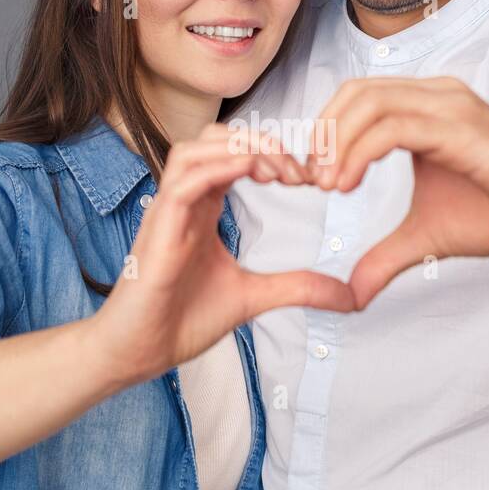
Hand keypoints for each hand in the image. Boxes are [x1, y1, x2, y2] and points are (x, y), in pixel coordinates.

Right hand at [95, 123, 355, 385]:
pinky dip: (218, 168)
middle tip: (297, 170)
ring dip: (240, 148)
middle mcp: (184, 200)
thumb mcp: (255, 297)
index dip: (272, 154)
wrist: (139, 351)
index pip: (234, 154)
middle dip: (261, 142)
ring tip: (276, 170)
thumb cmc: (181, 319)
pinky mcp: (158, 227)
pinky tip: (250, 172)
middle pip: (215, 138)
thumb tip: (349, 297)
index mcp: (203, 206)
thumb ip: (298, 288)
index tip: (307, 178)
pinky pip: (184, 180)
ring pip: (195, 149)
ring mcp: (168, 210)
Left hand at [306, 76, 488, 308]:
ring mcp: (448, 106)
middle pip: (354, 92)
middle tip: (308, 180)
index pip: (355, 99)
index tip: (309, 179)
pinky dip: (360, 151)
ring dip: (336, 142)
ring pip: (369, 102)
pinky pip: (395, 126)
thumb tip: (353, 293)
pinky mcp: (460, 128)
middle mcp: (434, 96)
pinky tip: (348, 185)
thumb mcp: (425, 237)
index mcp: (424, 108)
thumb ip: (384, 256)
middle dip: (322, 133)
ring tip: (326, 185)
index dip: (324, 133)